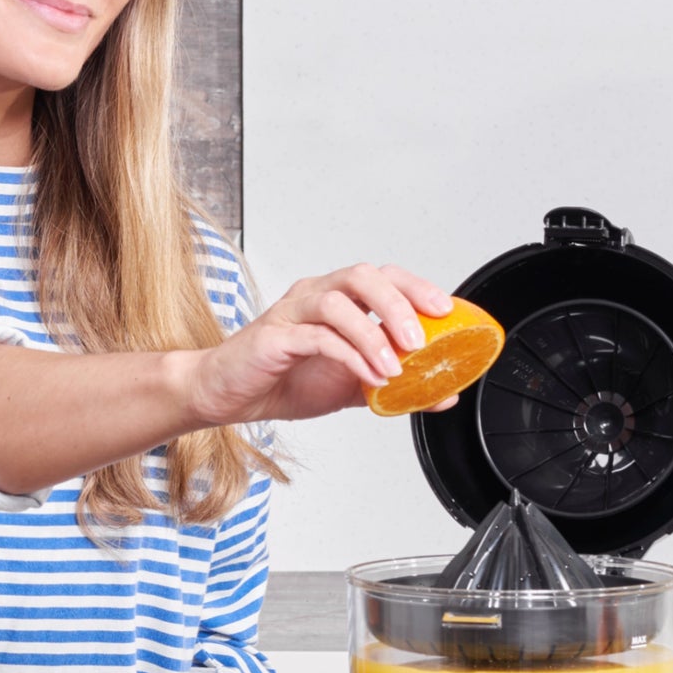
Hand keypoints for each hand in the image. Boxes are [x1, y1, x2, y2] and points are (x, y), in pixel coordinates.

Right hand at [189, 262, 454, 425]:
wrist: (227, 396)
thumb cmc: (283, 380)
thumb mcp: (351, 386)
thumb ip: (395, 386)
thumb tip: (441, 395)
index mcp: (335, 299)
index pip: (382, 276)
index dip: (416, 287)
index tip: (445, 310)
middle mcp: (314, 296)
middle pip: (362, 276)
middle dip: (398, 303)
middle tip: (421, 338)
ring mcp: (292, 313)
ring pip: (338, 302)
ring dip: (373, 333)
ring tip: (395, 366)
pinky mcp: (274, 336)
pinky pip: (317, 337)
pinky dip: (349, 356)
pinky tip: (368, 376)